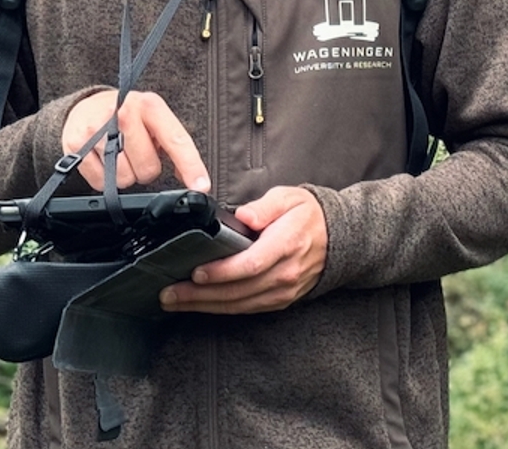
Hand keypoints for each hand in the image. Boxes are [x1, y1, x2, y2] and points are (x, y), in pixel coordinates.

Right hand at [60, 90, 208, 192]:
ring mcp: (97, 129)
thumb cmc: (126, 115)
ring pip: (124, 179)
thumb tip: (192, 177)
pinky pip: (100, 183)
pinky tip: (103, 160)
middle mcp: (123, 113)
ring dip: (125, 175)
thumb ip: (173, 144)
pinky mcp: (76, 145)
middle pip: (148, 168)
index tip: (201, 186)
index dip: (191, 166)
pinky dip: (104, 178)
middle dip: (146, 168)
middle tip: (137, 153)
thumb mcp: (153, 119)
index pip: (176, 140)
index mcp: (149, 106)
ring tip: (119, 155)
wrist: (86, 107)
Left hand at [159, 186, 326, 314]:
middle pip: (238, 291)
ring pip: (239, 305)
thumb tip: (245, 216)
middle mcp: (284, 274)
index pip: (250, 264)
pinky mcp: (279, 300)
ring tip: (176, 302)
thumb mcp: (289, 198)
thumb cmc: (308, 217)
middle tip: (170, 293)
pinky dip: (222, 309)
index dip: (221, 272)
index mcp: (286, 246)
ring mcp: (282, 291)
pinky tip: (201, 306)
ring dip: (205, 306)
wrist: (337, 238)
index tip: (196, 273)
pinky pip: (247, 309)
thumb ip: (265, 207)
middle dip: (200, 295)